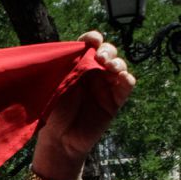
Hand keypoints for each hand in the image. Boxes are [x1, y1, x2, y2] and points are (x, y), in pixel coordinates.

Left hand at [33, 31, 135, 179]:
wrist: (60, 140)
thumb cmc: (53, 113)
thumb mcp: (55, 86)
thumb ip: (66, 68)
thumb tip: (78, 49)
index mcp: (78, 65)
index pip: (89, 44)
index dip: (93, 38)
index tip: (91, 40)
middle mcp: (94, 72)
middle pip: (107, 51)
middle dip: (107, 50)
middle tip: (100, 58)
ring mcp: (106, 85)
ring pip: (119, 65)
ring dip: (117, 62)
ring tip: (109, 66)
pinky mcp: (116, 100)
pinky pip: (127, 84)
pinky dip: (127, 78)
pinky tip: (121, 77)